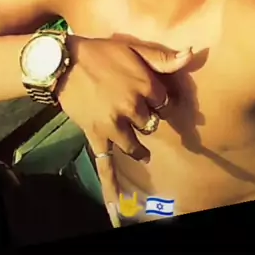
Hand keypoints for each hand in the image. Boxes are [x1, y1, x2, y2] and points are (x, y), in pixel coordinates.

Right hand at [55, 36, 191, 225]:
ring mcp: (115, 124)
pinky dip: (111, 185)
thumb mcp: (133, 47)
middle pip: (150, 123)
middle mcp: (133, 107)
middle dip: (145, 118)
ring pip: (135, 143)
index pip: (164, 102)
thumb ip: (162, 57)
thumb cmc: (100, 52)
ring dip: (139, 147)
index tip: (152, 96)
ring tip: (142, 152)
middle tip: (136, 112)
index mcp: (145, 85)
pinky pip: (105, 162)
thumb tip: (191, 55)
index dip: (158, 99)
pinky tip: (116, 207)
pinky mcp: (97, 135)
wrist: (64, 62)